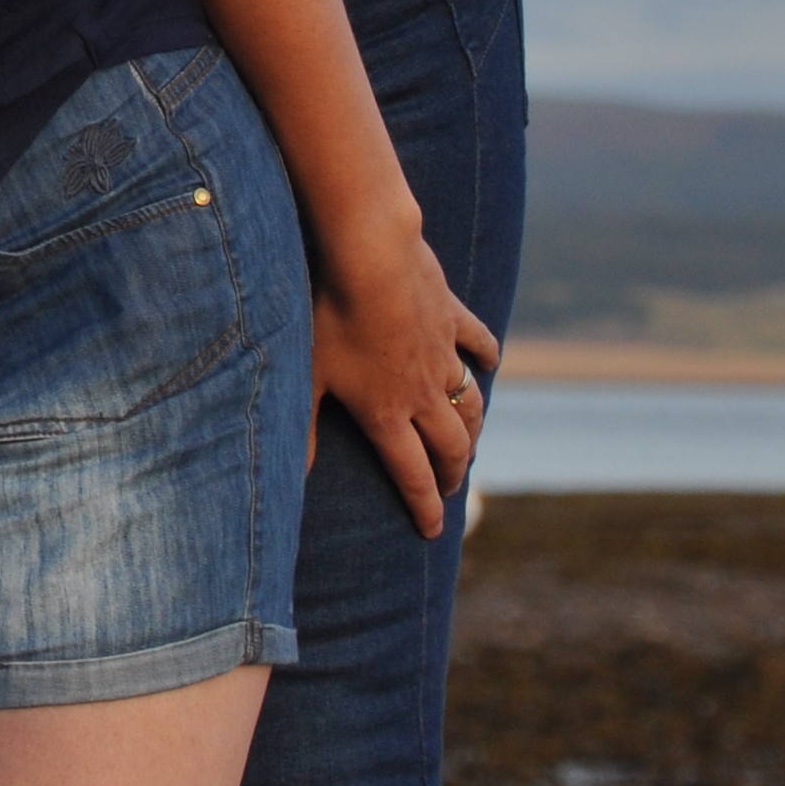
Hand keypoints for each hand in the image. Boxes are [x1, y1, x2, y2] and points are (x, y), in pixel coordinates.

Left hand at [305, 214, 502, 539]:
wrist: (370, 255)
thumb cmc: (329, 316)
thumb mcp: (307, 376)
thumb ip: (303, 431)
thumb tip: (295, 480)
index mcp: (386, 413)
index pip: (412, 474)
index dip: (424, 506)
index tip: (433, 530)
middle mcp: (423, 391)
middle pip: (449, 445)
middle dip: (454, 473)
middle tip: (456, 490)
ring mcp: (442, 354)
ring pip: (470, 403)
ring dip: (472, 428)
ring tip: (470, 443)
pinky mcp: (450, 316)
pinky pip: (477, 341)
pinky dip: (485, 354)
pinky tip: (489, 362)